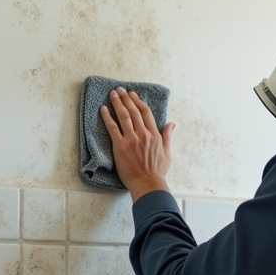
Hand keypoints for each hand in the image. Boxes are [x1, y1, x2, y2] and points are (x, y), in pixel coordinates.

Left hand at [100, 87, 174, 201]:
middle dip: (126, 98)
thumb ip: (167, 136)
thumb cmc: (157, 172)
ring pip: (123, 116)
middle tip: (120, 90)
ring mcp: (131, 140)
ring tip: (113, 94)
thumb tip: (171, 124)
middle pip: (133, 111)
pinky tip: (103, 109)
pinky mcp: (120, 147)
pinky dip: (107, 117)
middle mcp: (143, 134)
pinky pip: (112, 128)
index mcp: (154, 135)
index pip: (146, 113)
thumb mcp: (167, 152)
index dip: (138, 102)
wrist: (148, 184)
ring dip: (117, 103)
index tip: (133, 95)